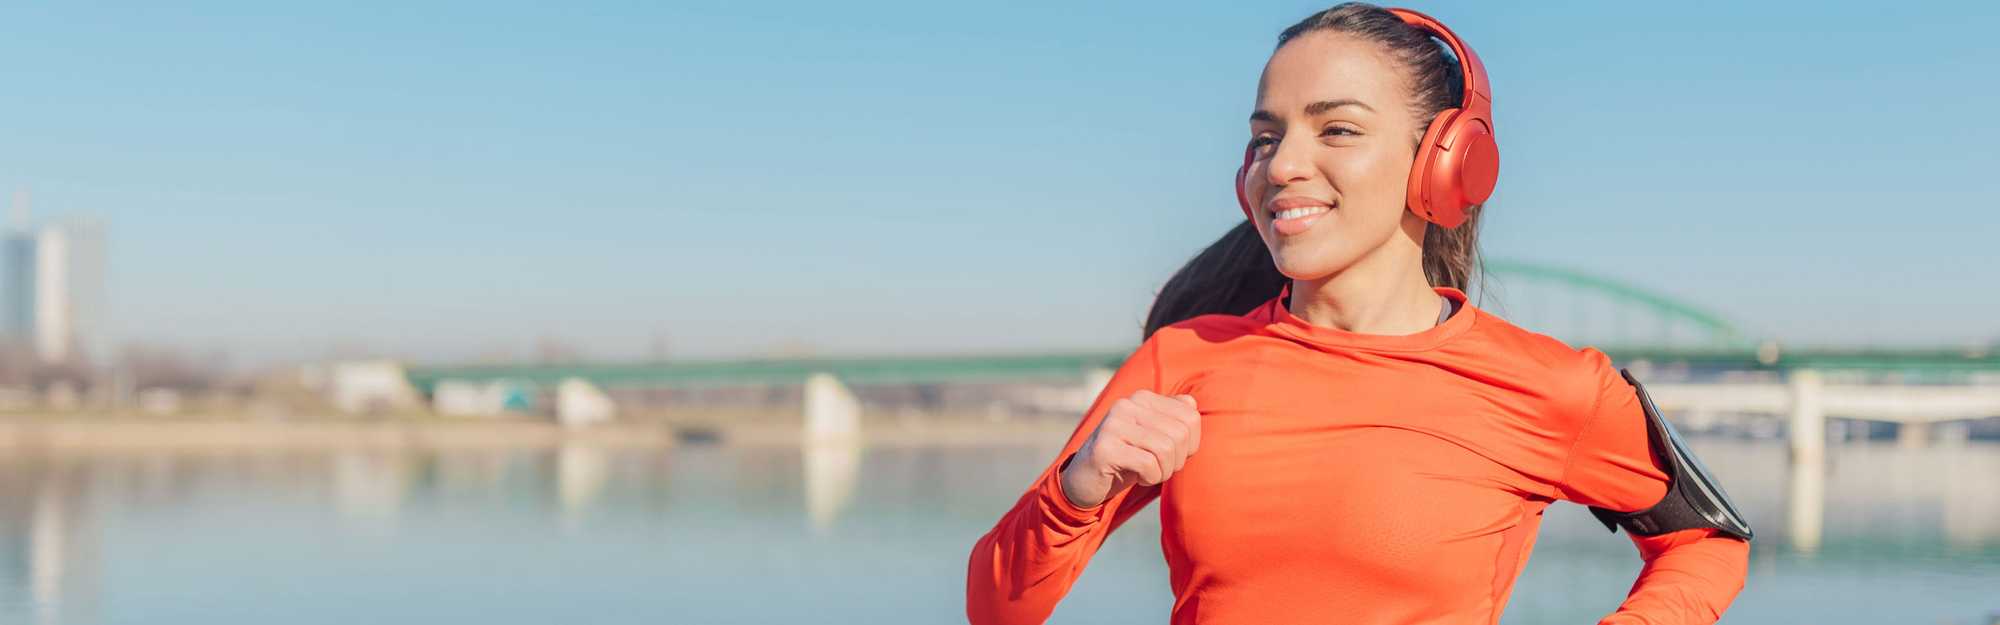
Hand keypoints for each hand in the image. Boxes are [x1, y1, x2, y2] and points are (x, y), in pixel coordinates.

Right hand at [1059, 390, 1200, 508]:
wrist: (1085, 480)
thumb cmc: (1127, 459)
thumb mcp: (1153, 436)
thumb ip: (1173, 417)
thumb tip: (1191, 404)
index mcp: (1142, 398)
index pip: (1190, 416)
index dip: (1191, 444)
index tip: (1174, 455)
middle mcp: (1127, 405)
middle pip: (1180, 433)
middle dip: (1177, 460)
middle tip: (1161, 468)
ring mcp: (1113, 425)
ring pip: (1165, 449)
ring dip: (1164, 471)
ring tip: (1150, 473)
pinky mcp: (1105, 448)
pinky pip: (1148, 464)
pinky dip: (1150, 478)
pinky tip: (1138, 478)